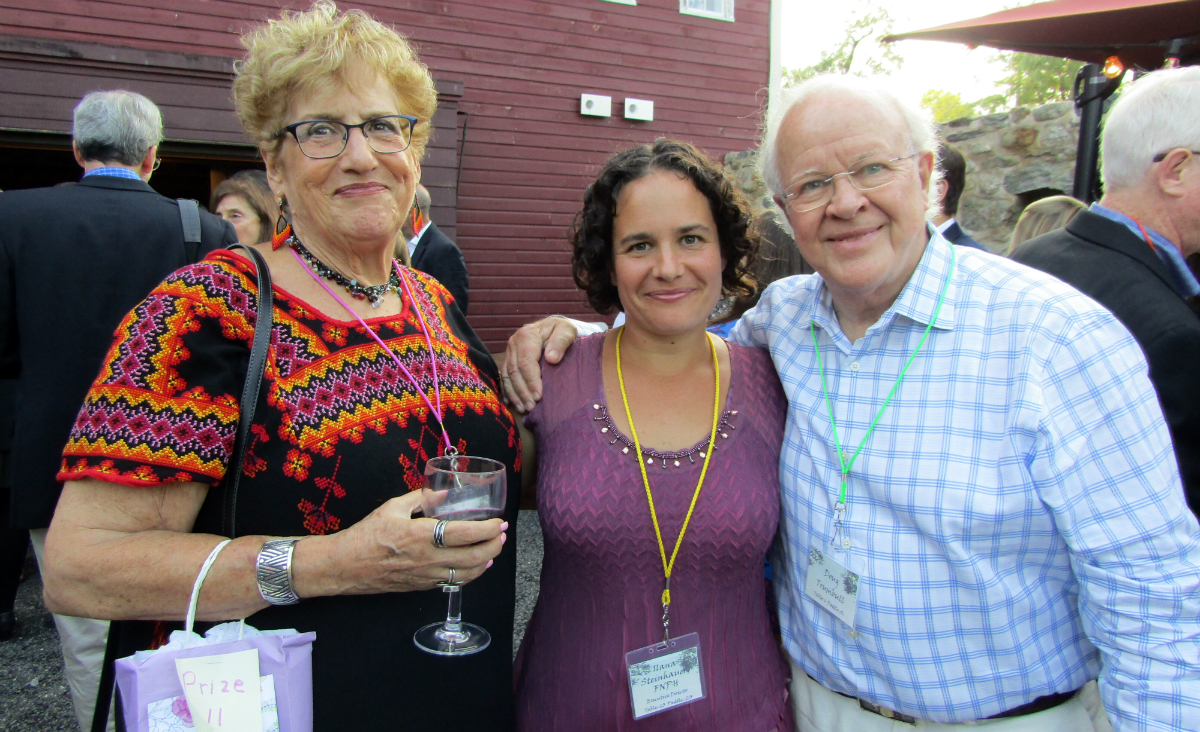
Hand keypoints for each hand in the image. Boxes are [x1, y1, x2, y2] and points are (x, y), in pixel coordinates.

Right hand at [305, 490, 505, 595]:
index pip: (466, 534)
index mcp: (423, 536)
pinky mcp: (421, 587)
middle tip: (502, 536)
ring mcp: (426, 577)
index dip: (488, 529)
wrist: (344, 567)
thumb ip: (421, 498)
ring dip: (485, 562)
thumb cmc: (366, 535)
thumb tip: (443, 492)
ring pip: (467, 575)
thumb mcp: (392, 508)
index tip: (499, 523)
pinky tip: (474, 566)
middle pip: (475, 558)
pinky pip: (453, 583)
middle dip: (495, 546)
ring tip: (493, 549)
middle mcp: (429, 560)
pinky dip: (469, 575)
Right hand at [502, 316, 578, 411]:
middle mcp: (514, 343)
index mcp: (526, 336)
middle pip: (514, 372)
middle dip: (522, 391)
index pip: (526, 362)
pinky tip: (513, 404)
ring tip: (523, 409)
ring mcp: (509, 352)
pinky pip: (505, 378)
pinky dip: (508, 392)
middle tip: (531, 407)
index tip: (538, 396)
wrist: (553, 327)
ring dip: (515, 395)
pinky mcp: (509, 360)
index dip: (531, 381)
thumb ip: (561, 342)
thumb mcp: (567, 330)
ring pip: (508, 377)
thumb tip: (552, 359)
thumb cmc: (562, 330)